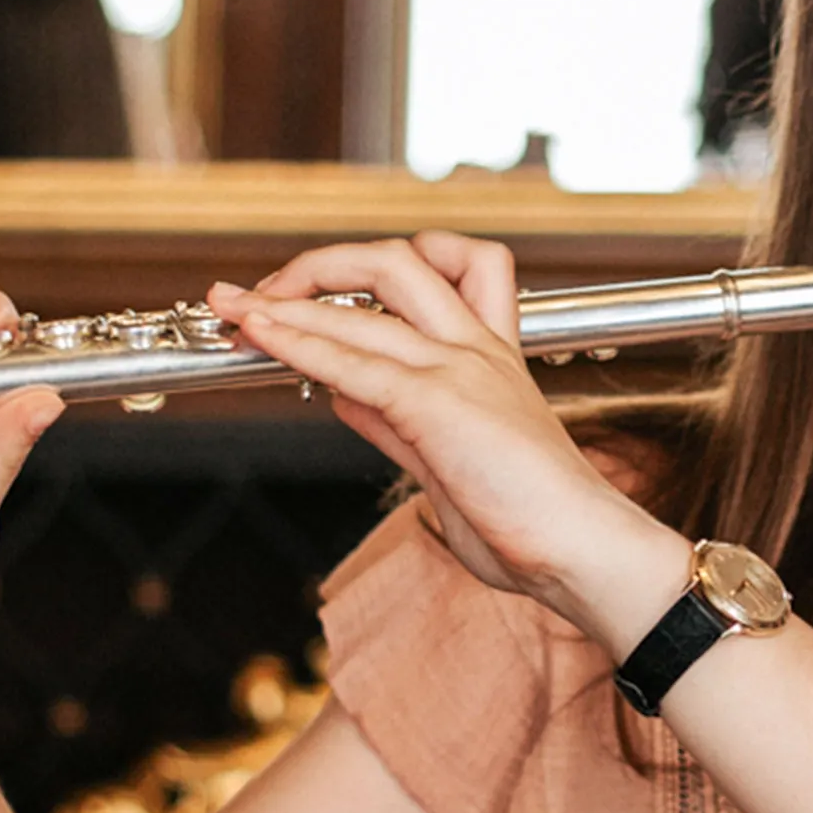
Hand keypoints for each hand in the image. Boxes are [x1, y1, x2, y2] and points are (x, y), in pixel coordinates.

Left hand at [212, 238, 681, 648]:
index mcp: (487, 357)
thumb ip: (392, 423)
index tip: (310, 299)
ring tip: (229, 305)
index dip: (372, 275)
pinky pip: (356, 358)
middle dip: (319, 266)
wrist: (583, 552)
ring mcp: (461, 368)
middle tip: (262, 295)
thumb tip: (340, 394)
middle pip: (397, 261)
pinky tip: (258, 333)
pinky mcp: (441, 403)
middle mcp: (475, 347)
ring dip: (286, 297)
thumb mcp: (445, 463)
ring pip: (367, 299)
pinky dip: (296, 340)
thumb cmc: (527, 522)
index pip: (439, 273)